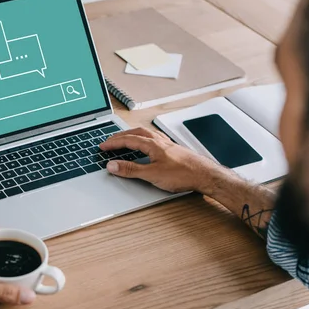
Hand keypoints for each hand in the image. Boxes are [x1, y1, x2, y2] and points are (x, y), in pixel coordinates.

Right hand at [100, 127, 227, 193]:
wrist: (205, 175)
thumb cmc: (183, 174)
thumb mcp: (152, 174)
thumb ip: (131, 170)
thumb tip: (113, 166)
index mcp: (152, 144)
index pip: (128, 140)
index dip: (113, 143)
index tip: (103, 146)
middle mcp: (160, 141)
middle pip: (136, 133)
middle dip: (121, 136)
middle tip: (110, 140)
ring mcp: (167, 145)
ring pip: (146, 134)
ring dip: (133, 135)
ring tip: (125, 138)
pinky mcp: (174, 150)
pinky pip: (155, 139)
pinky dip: (145, 139)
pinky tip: (147, 145)